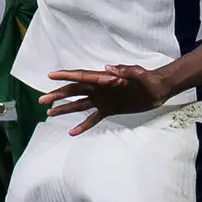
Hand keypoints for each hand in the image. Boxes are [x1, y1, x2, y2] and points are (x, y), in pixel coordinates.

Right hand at [40, 65, 177, 131]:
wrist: (158, 90)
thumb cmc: (149, 79)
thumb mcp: (139, 73)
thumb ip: (125, 70)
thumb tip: (108, 68)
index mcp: (104, 78)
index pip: (81, 76)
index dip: (65, 76)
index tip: (50, 76)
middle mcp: (99, 89)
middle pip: (74, 91)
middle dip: (58, 95)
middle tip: (42, 101)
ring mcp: (103, 100)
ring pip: (79, 105)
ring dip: (65, 109)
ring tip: (49, 114)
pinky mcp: (109, 110)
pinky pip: (93, 118)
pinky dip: (83, 125)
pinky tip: (72, 132)